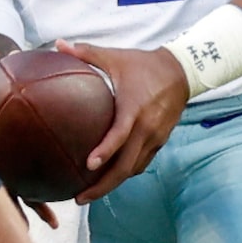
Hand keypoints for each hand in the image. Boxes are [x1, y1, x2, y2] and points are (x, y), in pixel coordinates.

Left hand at [55, 41, 187, 202]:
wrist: (182, 71)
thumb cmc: (143, 65)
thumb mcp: (115, 57)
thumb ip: (86, 53)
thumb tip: (58, 44)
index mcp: (134, 109)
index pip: (120, 136)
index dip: (105, 151)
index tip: (88, 165)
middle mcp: (146, 128)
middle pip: (126, 166)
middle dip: (103, 186)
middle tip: (79, 198)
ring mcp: (155, 138)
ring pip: (134, 169)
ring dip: (113, 184)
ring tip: (89, 194)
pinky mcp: (160, 141)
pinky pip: (142, 163)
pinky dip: (125, 173)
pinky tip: (109, 179)